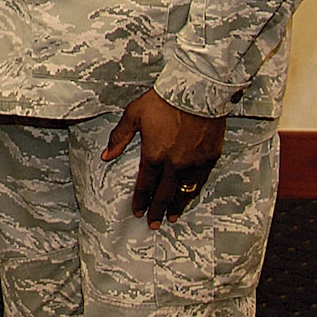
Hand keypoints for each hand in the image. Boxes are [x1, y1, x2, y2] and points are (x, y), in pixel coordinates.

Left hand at [103, 89, 226, 228]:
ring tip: (172, 218)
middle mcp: (174, 164)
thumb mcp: (133, 115)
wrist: (196, 92)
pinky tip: (189, 198)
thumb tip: (106, 155)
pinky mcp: (210, 157)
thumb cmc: (162, 101)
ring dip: (177, 206)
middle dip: (157, 210)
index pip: (145, 184)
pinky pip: (200, 181)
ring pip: (183, 192)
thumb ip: (119, 137)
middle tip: (153, 224)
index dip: (141, 199)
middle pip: (164, 194)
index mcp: (154, 154)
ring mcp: (194, 162)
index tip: (137, 211)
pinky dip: (193, 193)